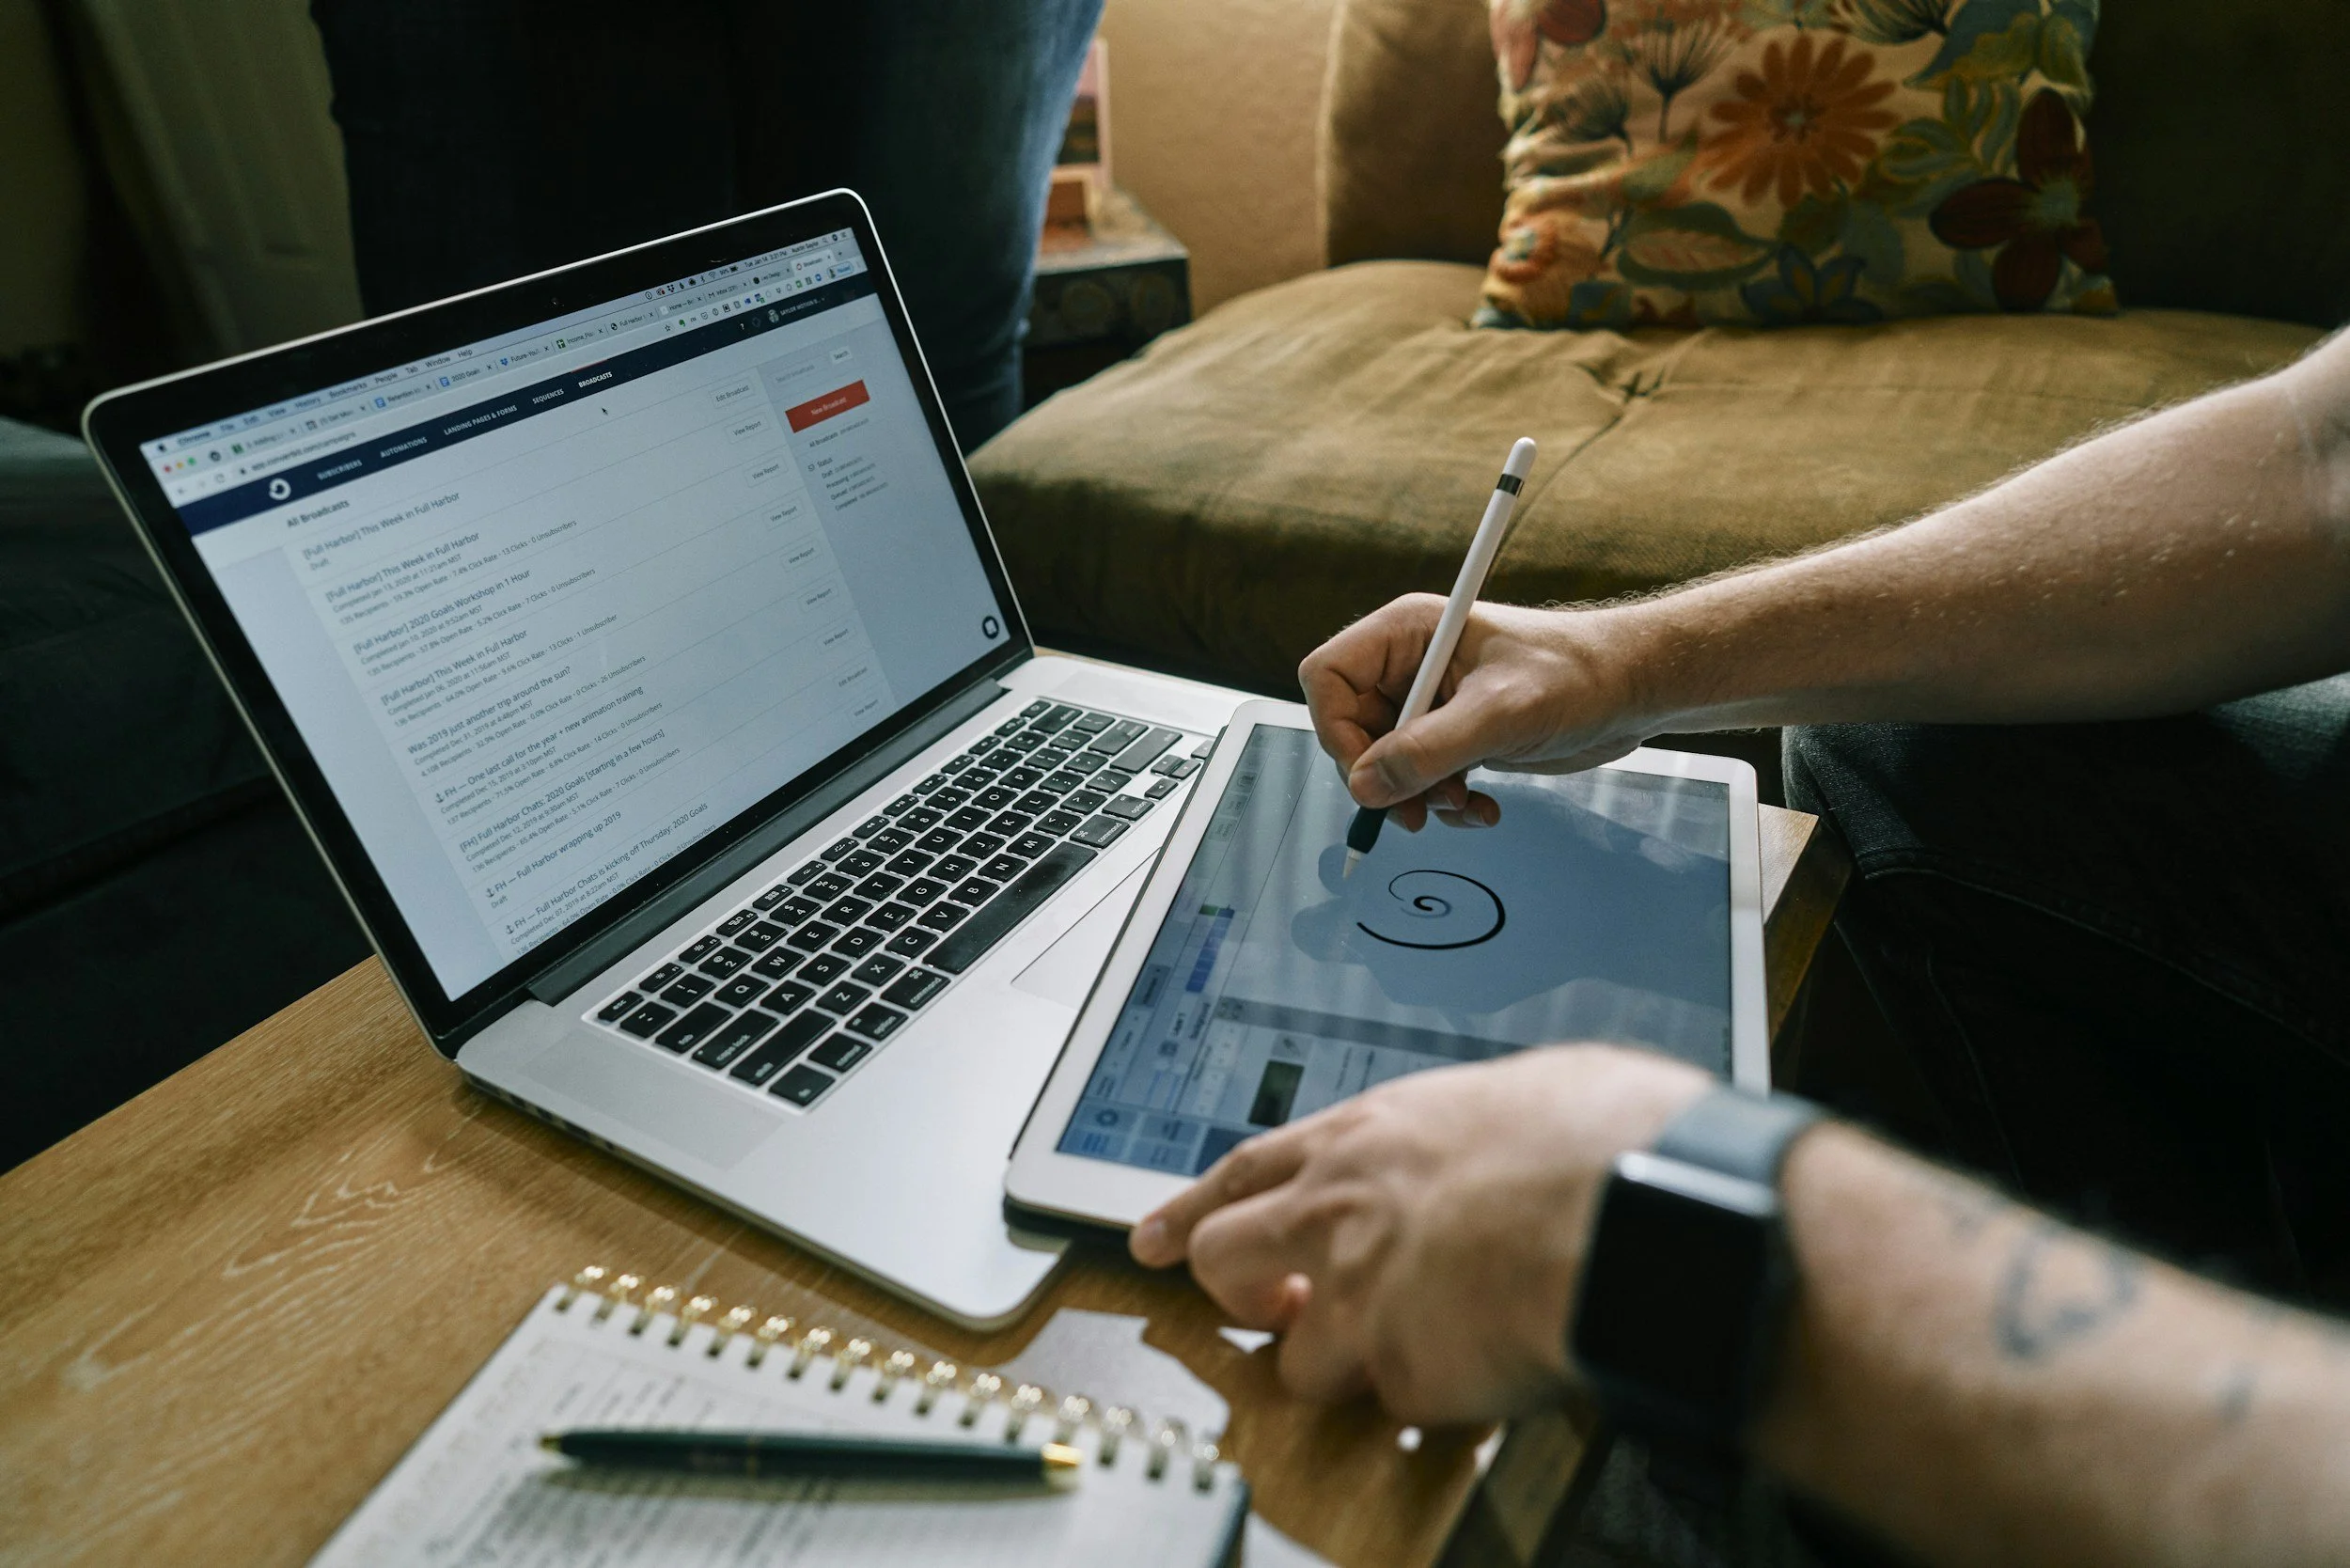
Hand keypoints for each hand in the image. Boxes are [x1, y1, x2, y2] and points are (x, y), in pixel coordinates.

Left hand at [1128, 1046, 1711, 1423]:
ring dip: (1353, 1363)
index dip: (1193, 1208)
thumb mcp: (1522, 1090)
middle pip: (1223, 1262)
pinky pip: (1400, 1403)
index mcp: (1365, 1139)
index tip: (1154, 1238)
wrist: (1633, 1208)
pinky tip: (1491, 1367)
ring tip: (1429, 1341)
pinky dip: (1438, 1397)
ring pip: (1300, 1360)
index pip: (1245, 1171)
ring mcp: (1358, 1300)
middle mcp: (1337, 1214)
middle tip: (1266, 1309)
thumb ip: (1472, 1124)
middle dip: (1237, 1293)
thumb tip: (1505, 1126)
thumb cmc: (1601, 1136)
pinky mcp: (1400, 1372)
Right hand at [1297, 597, 1653, 830]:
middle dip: (1384, 777)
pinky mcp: (1456, 734)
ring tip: (1462, 805)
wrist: (1633, 689)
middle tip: (1417, 810)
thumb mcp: (1500, 713)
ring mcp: (1432, 702)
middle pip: (1350, 729)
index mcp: (1408, 633)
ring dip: (1417, 798)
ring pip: (1385, 764)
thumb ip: (1429, 750)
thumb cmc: (1578, 674)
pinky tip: (1482, 808)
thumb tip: (1366, 787)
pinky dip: (1444, 803)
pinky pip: (1421, 779)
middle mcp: (1411, 665)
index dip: (1337, 731)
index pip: (1328, 677)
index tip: (1372, 776)